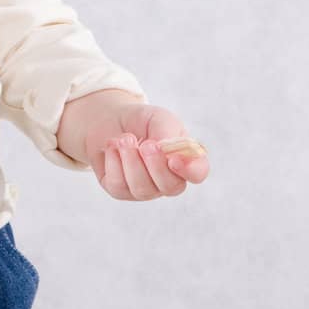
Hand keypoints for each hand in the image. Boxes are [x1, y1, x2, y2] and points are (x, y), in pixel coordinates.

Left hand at [80, 100, 209, 200]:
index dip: (190, 170)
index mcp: (184, 159)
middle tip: (146, 144)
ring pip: (143, 189)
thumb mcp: (158, 118)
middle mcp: (168, 179)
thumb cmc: (141, 121)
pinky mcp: (121, 190)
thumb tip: (167, 151)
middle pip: (171, 187)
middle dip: (156, 166)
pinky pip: (119, 186)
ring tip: (124, 139)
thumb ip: (167, 133)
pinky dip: (114, 162)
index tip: (174, 159)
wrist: (110, 119)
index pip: (198, 173)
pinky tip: (113, 146)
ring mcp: (145, 189)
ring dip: (132, 161)